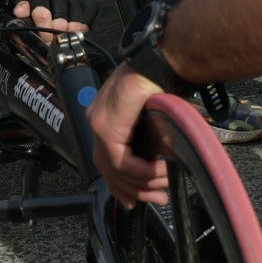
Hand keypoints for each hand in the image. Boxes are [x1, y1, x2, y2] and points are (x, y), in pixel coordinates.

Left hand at [12, 0, 96, 32]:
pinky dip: (82, 28)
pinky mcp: (90, 0)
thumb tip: (19, 13)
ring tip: (65, 34)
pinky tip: (76, 27)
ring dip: (69, 32)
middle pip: (60, 22)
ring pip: (75, 23)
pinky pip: (88, 21)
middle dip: (56, 32)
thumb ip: (22, 3)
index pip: (42, 14)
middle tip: (54, 37)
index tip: (44, 36)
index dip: (42, 28)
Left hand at [88, 64, 170, 207]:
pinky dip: (142, 170)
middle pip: (108, 170)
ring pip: (114, 169)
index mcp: (105, 117)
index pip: (107, 160)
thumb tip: (162, 165)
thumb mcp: (155, 118)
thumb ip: (152, 141)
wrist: (161, 63)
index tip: (137, 200)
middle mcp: (97, 121)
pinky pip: (121, 161)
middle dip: (134, 190)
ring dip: (142, 182)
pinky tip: (159, 171)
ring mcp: (99, 124)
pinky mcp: (107, 127)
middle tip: (158, 199)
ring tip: (164, 184)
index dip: (122, 184)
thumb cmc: (161, 82)